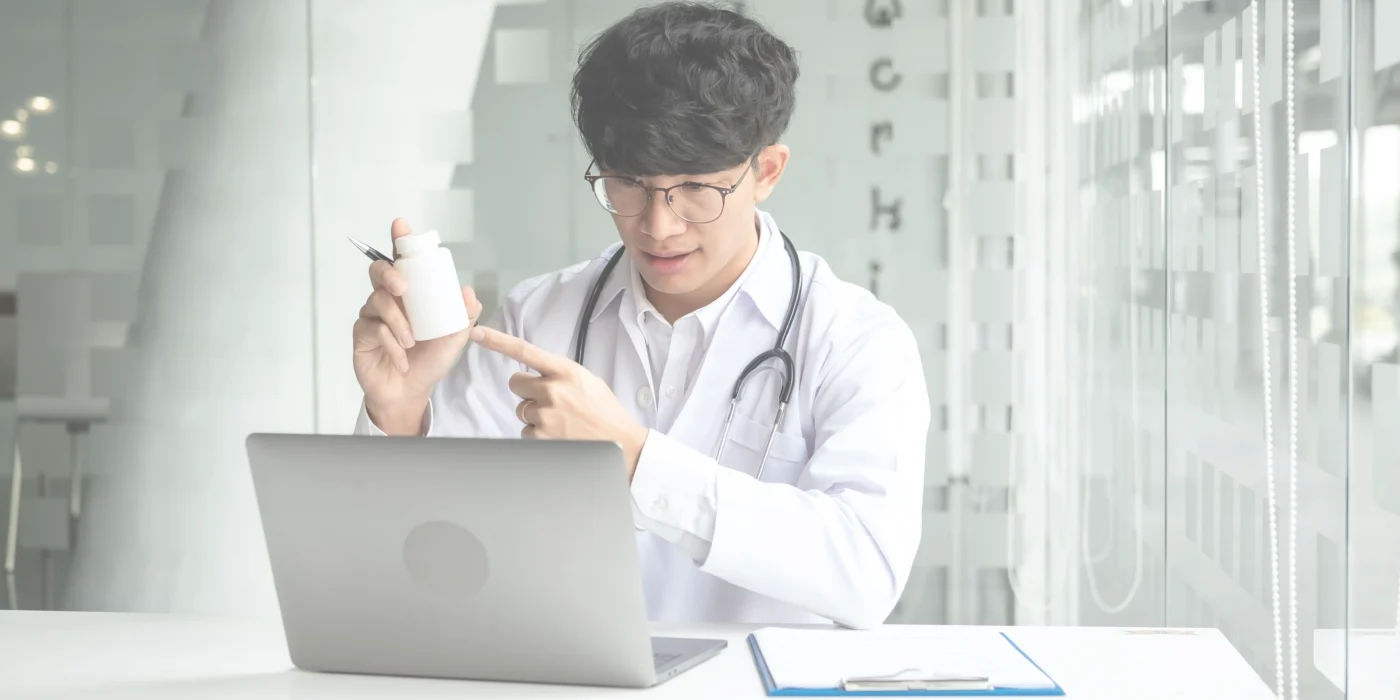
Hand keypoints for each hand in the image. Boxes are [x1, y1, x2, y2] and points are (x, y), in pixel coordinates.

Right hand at [353, 218, 483, 434]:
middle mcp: (389, 298)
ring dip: (397, 322)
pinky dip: (391, 343)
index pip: (404, 261)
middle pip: (379, 272)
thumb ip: (463, 316)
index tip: (400, 224)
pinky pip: (373, 328)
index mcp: (412, 294)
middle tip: (403, 289)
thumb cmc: (429, 360)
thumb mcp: (454, 339)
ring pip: (378, 302)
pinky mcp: (361, 333)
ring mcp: (372, 314)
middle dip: (390, 275)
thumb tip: (468, 291)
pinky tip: (402, 358)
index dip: (400, 240)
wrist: (410, 392)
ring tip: (412, 342)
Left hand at [470, 325, 648, 478]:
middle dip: (527, 391)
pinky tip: (560, 435)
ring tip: (562, 421)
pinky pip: (526, 431)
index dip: (498, 342)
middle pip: (515, 383)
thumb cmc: (605, 412)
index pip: (525, 351)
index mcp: (565, 371)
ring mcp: (545, 414)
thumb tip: (537, 375)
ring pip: (522, 409)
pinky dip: (539, 434)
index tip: (478, 334)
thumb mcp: (587, 381)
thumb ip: (560, 375)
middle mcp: (552, 390)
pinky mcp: (541, 436)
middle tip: (548, 400)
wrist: (621, 443)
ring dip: (535, 414)